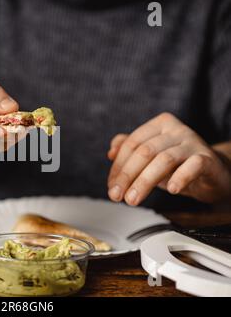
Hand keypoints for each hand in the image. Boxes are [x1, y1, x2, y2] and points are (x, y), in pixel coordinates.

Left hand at [107, 112, 230, 204]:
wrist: (213, 173)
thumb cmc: (178, 165)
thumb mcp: (150, 158)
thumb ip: (130, 151)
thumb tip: (110, 152)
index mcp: (159, 125)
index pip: (132, 144)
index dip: (118, 167)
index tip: (111, 187)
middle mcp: (176, 130)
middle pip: (145, 152)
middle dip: (127, 176)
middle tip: (117, 196)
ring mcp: (193, 142)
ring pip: (164, 160)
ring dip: (144, 182)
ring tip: (133, 199)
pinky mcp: (208, 158)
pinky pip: (193, 165)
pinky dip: (180, 177)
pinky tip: (172, 190)